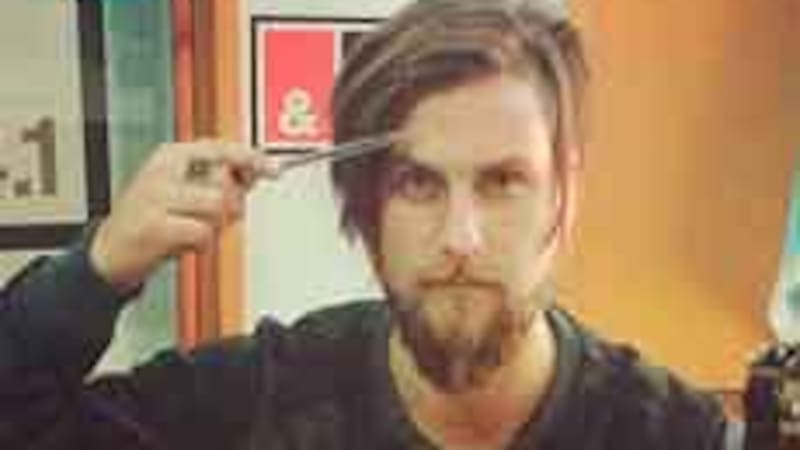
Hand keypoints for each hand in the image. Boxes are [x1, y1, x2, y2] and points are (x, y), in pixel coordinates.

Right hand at [89, 141, 275, 292]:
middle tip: (213, 218)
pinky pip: (202, 233)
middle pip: (224, 185)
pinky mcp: (156, 227)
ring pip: (217, 209)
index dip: (249, 158)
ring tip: (193, 230)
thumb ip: (217, 178)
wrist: (109, 252)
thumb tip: (255, 171)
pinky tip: (184, 244)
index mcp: (169, 156)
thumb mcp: (180, 189)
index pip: (219, 148)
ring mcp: (157, 198)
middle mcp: (162, 172)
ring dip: (214, 226)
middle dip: (230, 207)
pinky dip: (201, 244)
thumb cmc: (148, 219)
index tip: (271, 169)